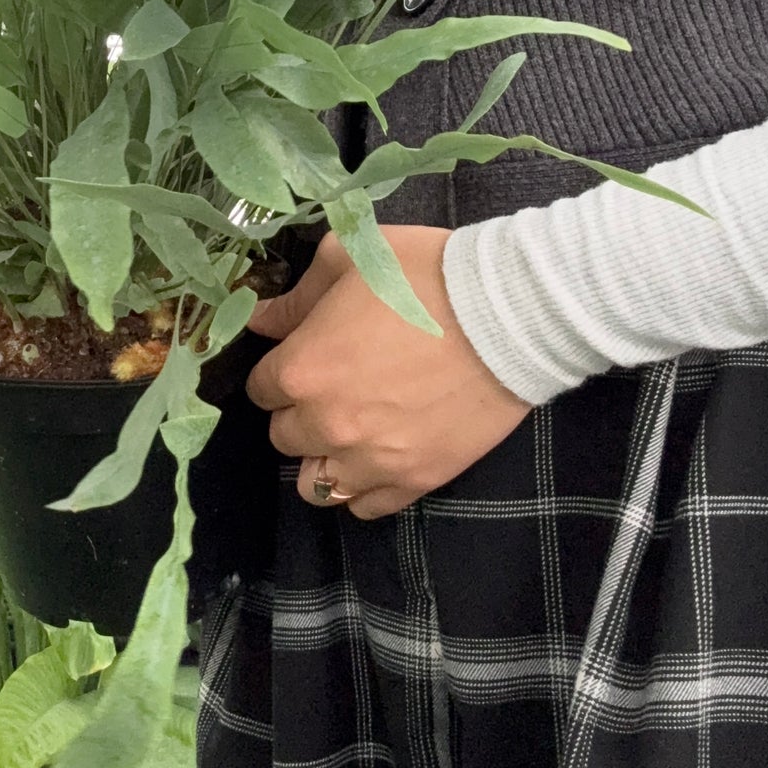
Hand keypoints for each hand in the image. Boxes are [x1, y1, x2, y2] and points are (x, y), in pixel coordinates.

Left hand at [245, 227, 530, 518]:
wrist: (507, 315)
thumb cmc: (422, 276)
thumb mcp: (348, 260)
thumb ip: (296, 298)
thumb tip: (260, 318)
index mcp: (303, 370)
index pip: (260, 389)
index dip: (280, 371)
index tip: (303, 358)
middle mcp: (326, 425)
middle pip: (284, 436)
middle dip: (299, 412)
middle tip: (332, 388)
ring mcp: (370, 460)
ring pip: (316, 484)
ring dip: (322, 459)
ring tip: (347, 433)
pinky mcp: (414, 480)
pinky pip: (366, 507)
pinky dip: (363, 487)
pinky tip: (376, 458)